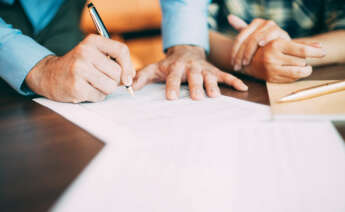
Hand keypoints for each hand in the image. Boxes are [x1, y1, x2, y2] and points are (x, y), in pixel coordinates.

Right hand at [25, 34, 134, 102]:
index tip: (128, 76)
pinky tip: (85, 90)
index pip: (121, 50)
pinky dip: (96, 96)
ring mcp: (79, 70)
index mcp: (92, 41)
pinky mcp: (76, 87)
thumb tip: (130, 77)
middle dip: (114, 80)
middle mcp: (85, 52)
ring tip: (93, 84)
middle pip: (117, 72)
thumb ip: (114, 61)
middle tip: (101, 78)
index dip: (128, 65)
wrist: (49, 75)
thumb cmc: (79, 66)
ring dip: (105, 89)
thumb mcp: (94, 54)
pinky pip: (100, 96)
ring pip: (110, 86)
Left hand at [133, 45, 247, 99]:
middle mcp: (191, 67)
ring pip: (209, 76)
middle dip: (195, 86)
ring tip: (215, 96)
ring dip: (213, 85)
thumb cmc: (169, 64)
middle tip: (197, 98)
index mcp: (175, 67)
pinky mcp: (214, 71)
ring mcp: (204, 69)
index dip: (172, 87)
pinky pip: (225, 75)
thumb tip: (129, 88)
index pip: (173, 78)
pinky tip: (243, 88)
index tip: (171, 98)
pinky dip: (234, 81)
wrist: (186, 51)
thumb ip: (142, 77)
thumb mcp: (154, 68)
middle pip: (193, 77)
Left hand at [228, 15, 290, 70]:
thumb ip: (242, 29)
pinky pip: (270, 35)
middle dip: (240, 55)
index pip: (239, 38)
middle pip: (246, 40)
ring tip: (245, 63)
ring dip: (248, 53)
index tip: (232, 64)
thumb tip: (229, 17)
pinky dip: (264, 39)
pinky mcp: (281, 32)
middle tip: (237, 67)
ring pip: (255, 39)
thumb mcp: (253, 40)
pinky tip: (260, 46)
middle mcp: (262, 23)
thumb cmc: (267, 46)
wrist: (286, 50)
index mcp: (254, 24)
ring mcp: (272, 27)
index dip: (234, 52)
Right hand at [243, 38, 325, 81]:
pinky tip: (293, 71)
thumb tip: (320, 46)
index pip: (302, 51)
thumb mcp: (283, 42)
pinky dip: (296, 75)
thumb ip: (302, 44)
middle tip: (302, 59)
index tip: (323, 52)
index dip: (315, 52)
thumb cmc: (270, 48)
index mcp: (276, 44)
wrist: (249, 60)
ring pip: (297, 72)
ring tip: (303, 66)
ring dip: (303, 69)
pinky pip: (291, 79)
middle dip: (304, 61)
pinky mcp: (271, 78)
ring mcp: (271, 69)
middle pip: (301, 62)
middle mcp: (272, 57)